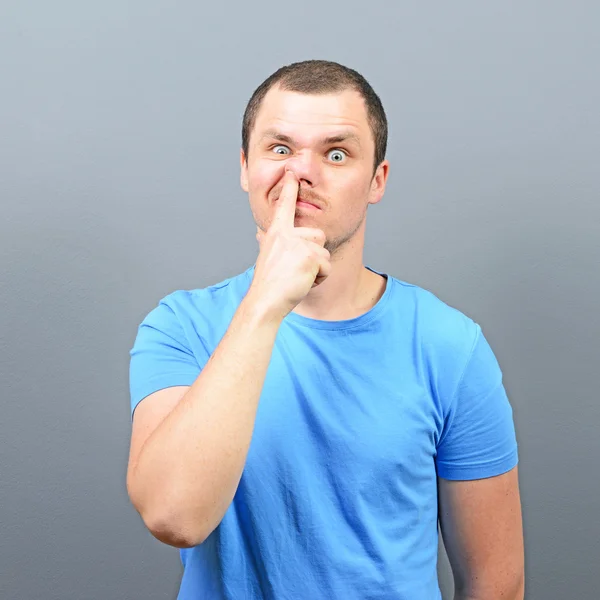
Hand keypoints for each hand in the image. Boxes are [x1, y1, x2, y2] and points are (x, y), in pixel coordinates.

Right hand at [248, 170, 330, 321]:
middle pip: (318, 235)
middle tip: (296, 270)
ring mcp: (299, 244)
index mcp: (276, 232)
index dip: (289, 188)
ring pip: (324, 252)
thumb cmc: (268, 283)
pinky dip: (320, 279)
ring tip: (299, 277)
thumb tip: (260, 233)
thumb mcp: (268, 256)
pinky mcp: (310, 257)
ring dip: (317, 269)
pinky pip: (327, 267)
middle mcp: (287, 234)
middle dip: (315, 255)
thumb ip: (271, 242)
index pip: (284, 205)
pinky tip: (303, 283)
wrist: (265, 300)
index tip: (291, 171)